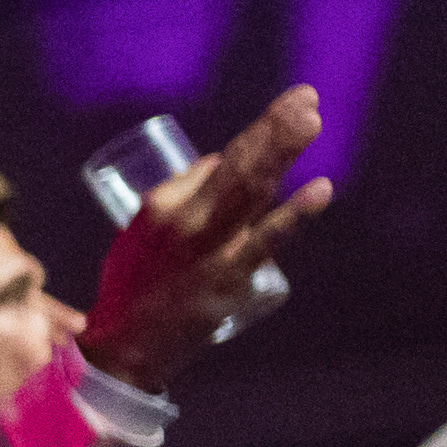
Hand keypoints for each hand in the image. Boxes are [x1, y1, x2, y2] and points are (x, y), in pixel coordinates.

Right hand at [89, 84, 330, 386]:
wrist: (124, 349)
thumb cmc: (133, 288)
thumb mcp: (142, 234)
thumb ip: (179, 197)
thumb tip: (218, 163)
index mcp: (161, 205)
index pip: (221, 163)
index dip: (262, 131)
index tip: (293, 105)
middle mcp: (184, 220)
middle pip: (238, 165)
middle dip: (274, 128)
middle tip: (306, 97)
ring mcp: (208, 249)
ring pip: (251, 191)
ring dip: (282, 152)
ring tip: (310, 120)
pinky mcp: (228, 279)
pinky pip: (266, 241)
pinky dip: (294, 214)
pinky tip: (321, 189)